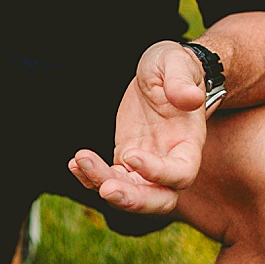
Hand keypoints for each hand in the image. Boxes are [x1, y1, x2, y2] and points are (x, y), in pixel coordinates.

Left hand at [67, 40, 206, 215]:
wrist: (162, 72)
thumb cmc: (174, 66)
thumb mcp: (176, 63)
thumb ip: (181, 81)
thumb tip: (190, 98)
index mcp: (190, 142)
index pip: (181, 173)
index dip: (158, 172)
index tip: (131, 155)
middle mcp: (171, 160)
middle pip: (160, 199)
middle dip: (133, 200)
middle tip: (106, 190)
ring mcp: (148, 163)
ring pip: (131, 191)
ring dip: (103, 183)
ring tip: (80, 161)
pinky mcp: (127, 158)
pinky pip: (111, 177)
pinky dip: (91, 176)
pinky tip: (74, 163)